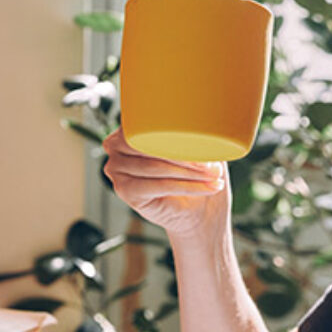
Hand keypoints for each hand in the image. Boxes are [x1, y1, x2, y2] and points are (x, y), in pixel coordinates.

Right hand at [101, 126, 230, 240]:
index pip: (152, 123)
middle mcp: (116, 145)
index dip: (181, 132)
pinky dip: (187, 187)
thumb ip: (198, 130)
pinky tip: (208, 187)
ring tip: (214, 176)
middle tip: (214, 165)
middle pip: (150, 145)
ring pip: (156, 166)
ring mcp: (116, 169)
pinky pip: (159, 185)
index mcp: (131, 125)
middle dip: (186, 155)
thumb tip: (208, 122)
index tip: (209, 142)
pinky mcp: (124, 191)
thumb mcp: (201, 145)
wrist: (198, 210)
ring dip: (190, 173)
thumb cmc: (197, 172)